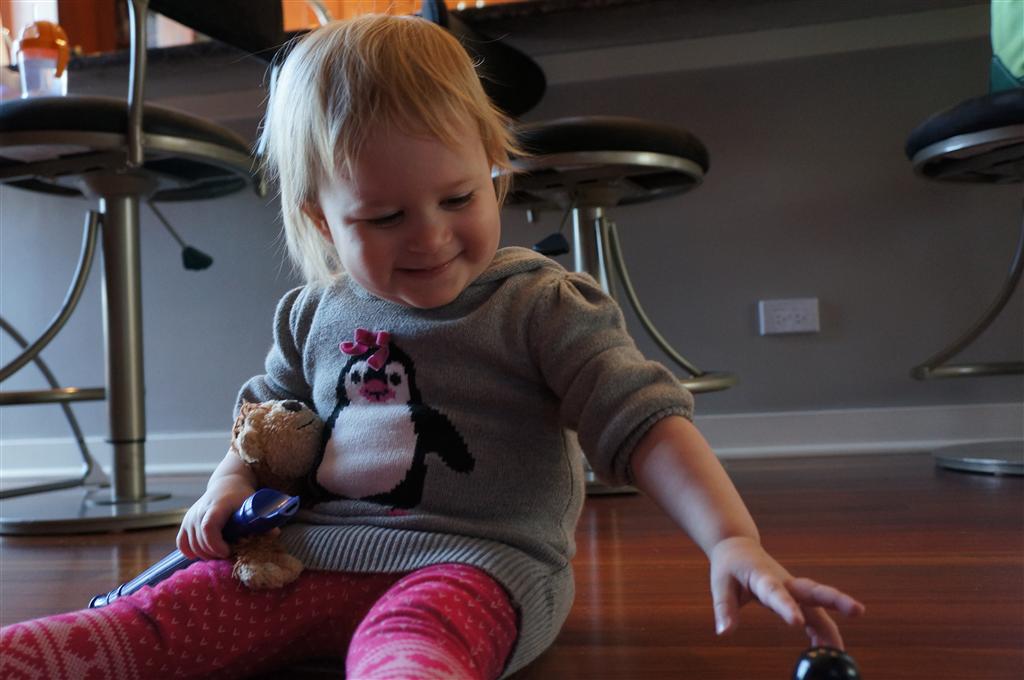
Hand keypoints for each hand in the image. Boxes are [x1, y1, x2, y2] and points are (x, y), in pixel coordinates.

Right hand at [176, 479, 254, 560]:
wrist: (227, 484)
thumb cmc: (241, 495)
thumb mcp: (253, 503)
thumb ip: (262, 519)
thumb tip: (275, 534)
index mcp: (217, 505)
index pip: (209, 527)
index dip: (216, 544)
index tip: (228, 551)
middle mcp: (200, 511)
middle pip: (200, 541)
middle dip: (214, 553)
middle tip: (229, 554)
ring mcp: (191, 517)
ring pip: (192, 545)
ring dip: (206, 554)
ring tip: (220, 552)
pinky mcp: (185, 522)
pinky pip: (182, 544)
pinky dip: (191, 552)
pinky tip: (204, 552)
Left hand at [709, 536, 864, 648]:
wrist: (739, 548)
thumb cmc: (730, 566)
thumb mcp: (720, 584)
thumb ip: (724, 608)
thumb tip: (724, 633)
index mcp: (763, 577)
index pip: (776, 592)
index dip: (787, 607)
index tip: (797, 623)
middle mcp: (784, 582)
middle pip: (813, 590)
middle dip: (836, 600)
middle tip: (858, 611)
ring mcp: (794, 589)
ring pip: (820, 604)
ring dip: (833, 624)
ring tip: (842, 653)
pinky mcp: (797, 597)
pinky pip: (815, 615)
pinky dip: (822, 632)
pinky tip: (829, 652)